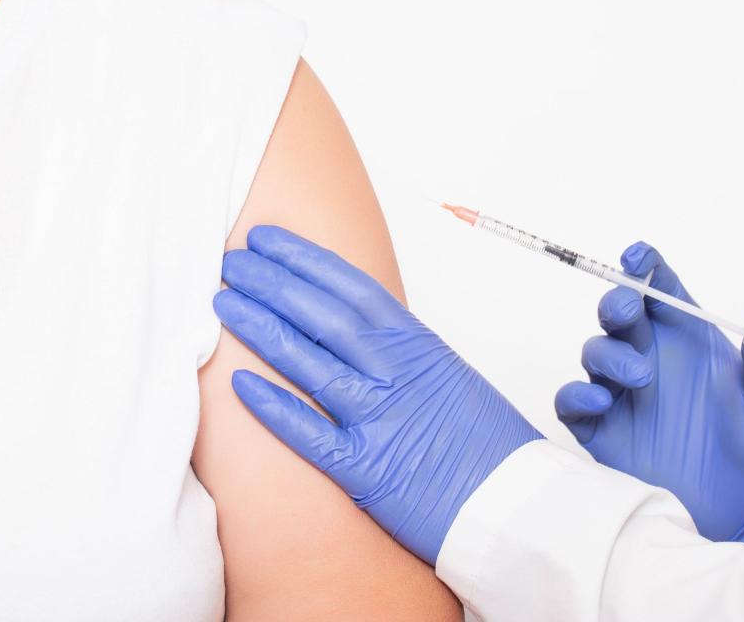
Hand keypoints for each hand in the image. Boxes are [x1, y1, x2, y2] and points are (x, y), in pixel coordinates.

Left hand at [213, 226, 542, 565]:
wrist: (518, 504)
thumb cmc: (487, 445)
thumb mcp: (449, 378)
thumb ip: (403, 354)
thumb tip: (361, 332)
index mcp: (418, 346)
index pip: (351, 288)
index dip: (304, 260)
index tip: (269, 239)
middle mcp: (396, 374)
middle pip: (323, 314)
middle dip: (273, 282)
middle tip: (234, 260)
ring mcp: (381, 419)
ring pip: (309, 362)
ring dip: (262, 328)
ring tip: (225, 302)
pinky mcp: (367, 471)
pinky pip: (311, 434)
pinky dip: (274, 407)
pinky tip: (239, 383)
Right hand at [554, 242, 743, 552]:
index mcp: (688, 340)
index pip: (660, 288)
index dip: (644, 264)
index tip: (637, 256)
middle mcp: (650, 358)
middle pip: (619, 313)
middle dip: (616, 301)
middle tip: (626, 310)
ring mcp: (622, 394)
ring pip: (594, 351)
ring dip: (609, 354)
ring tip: (641, 378)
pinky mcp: (602, 430)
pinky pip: (573, 400)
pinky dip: (578, 394)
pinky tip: (601, 401)